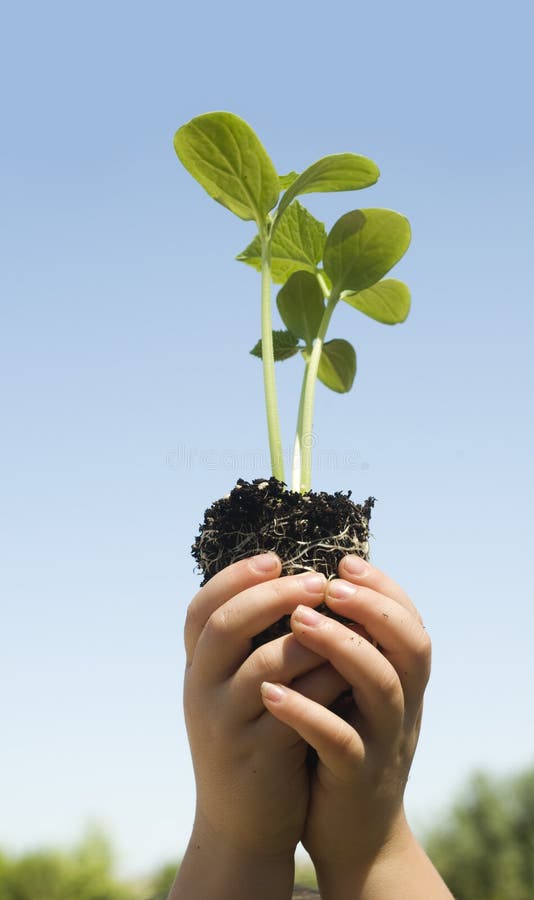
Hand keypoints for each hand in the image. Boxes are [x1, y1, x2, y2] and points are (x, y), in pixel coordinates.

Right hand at [182, 552, 346, 861]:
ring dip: (308, 639)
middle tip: (317, 581)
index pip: (202, 608)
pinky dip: (324, 684)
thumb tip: (291, 582)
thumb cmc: (249, 738)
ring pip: (264, 666)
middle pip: (227, 626)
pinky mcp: (258, 756)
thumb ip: (248, 644)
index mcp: (197, 669)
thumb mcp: (233, 690)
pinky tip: (349, 672)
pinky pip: (295, 709)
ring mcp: (224, 725)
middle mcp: (201, 691)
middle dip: (274, 596)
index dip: (235, 578)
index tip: (275, 558)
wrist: (242, 825)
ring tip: (342, 623)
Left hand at [260, 556, 432, 888]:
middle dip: (371, 609)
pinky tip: (270, 693)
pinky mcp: (357, 777)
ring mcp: (384, 741)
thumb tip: (305, 585)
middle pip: (408, 646)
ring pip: (380, 686)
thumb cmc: (341, 743)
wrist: (352, 833)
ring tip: (299, 621)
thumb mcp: (349, 692)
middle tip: (327, 586)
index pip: (407, 620)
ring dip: (341, 648)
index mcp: (400, 679)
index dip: (382, 588)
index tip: (344, 562)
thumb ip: (343, 648)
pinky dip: (307, 713)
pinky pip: (340, 741)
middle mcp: (402, 704)